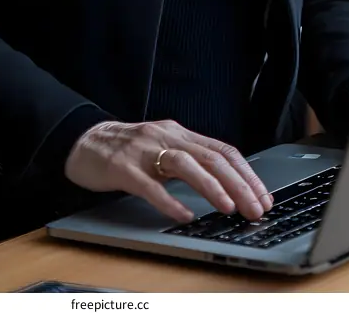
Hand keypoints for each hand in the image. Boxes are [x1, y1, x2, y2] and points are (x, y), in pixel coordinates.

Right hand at [64, 119, 273, 224]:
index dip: (246, 174)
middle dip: (238, 184)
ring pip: (184, 164)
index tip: (263, 197)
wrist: (84, 141)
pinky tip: (182, 215)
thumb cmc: (128, 150)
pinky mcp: (122, 167)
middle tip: (255, 209)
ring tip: (228, 207)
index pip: (222, 150)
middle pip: (210, 157)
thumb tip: (229, 185)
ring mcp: (143, 150)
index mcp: (179, 133)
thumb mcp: (164, 148)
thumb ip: (191, 161)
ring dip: (210, 187)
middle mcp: (166, 137)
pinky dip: (168, 200)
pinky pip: (149, 184)